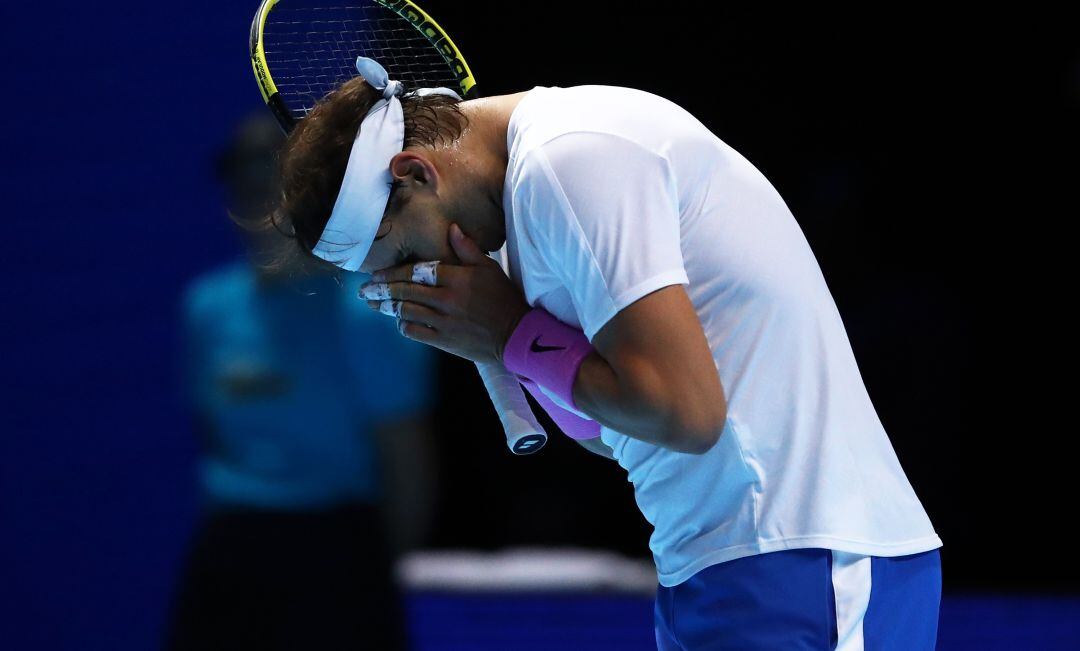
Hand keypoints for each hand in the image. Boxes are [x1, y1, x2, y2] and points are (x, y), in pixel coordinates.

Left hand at [360, 223, 530, 364]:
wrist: (515, 335)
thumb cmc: (503, 299)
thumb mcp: (489, 268)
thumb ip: (467, 248)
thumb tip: (451, 228)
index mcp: (456, 278)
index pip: (417, 271)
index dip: (394, 272)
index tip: (377, 274)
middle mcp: (447, 299)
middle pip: (405, 291)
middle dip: (381, 289)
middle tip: (364, 289)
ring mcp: (443, 321)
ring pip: (406, 310)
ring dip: (386, 306)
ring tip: (372, 303)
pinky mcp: (444, 340)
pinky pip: (415, 332)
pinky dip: (403, 325)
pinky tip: (398, 320)